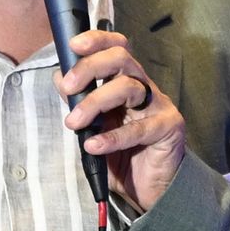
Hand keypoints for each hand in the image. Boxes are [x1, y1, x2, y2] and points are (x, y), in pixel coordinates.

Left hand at [58, 27, 185, 212]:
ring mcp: (159, 106)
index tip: (74, 45)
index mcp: (126, 82)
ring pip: (128, 87)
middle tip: (69, 87)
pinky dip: (112, 137)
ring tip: (74, 123)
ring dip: (95, 102)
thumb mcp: (94, 128)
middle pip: (121, 59)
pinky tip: (94, 146)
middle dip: (90, 68)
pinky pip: (138, 129)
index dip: (97, 40)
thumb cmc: (123, 156)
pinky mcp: (169, 127)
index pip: (117, 48)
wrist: (150, 190)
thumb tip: (60, 79)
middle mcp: (144, 88)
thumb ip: (80, 104)